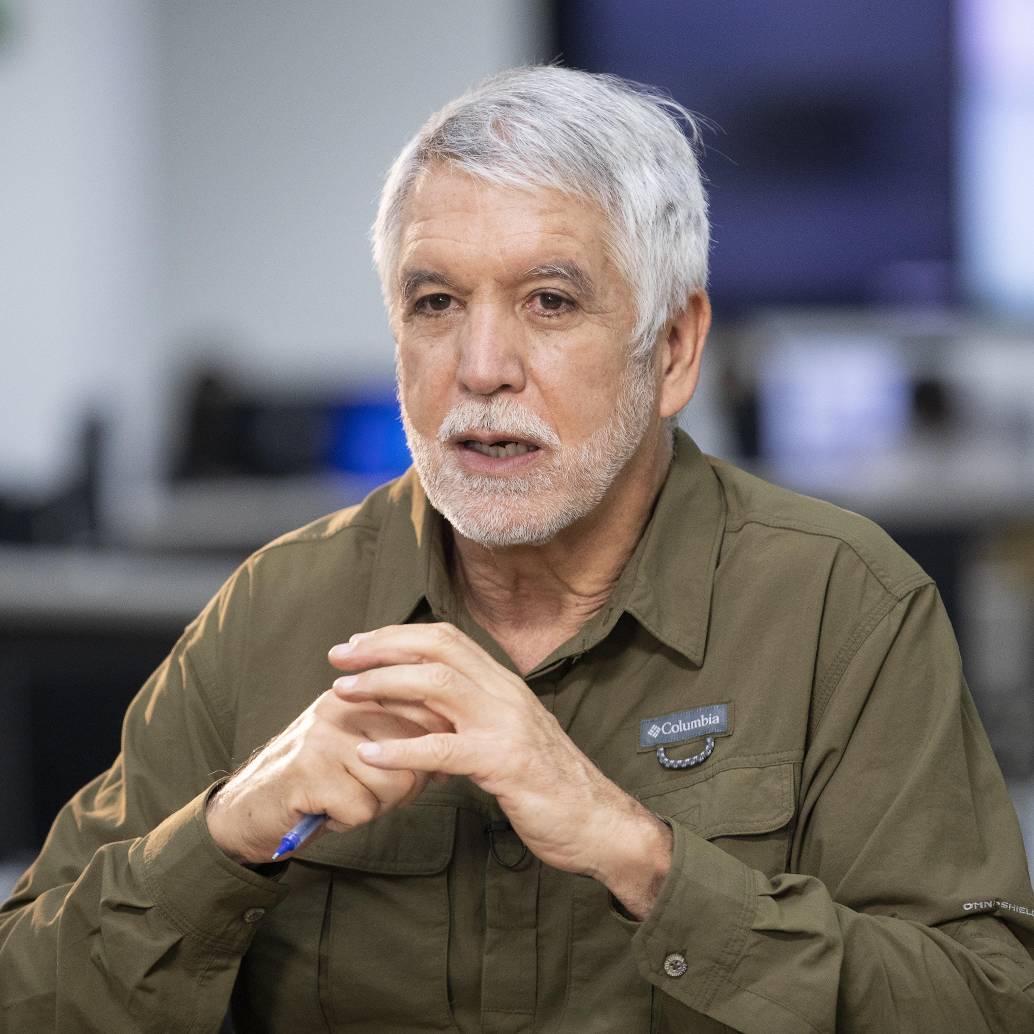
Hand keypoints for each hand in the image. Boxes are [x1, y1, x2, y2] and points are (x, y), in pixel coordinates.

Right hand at [205, 691, 448, 864]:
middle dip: (405, 785)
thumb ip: (400, 734)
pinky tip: (327, 813)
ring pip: (395, 781)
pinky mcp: (310, 771)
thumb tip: (456, 735)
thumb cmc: (315, 783)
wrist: (246, 812)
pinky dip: (349, 822)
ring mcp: (323, 736)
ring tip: (346, 802)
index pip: (422, 710)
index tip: (413, 770)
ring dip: (376, 806)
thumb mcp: (359, 748)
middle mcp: (340, 706)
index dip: (427, 749)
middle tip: (371, 795)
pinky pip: (363, 808)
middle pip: (416, 749)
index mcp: (356, 695)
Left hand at [329, 623, 671, 916]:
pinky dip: (402, 749)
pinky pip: (444, 750)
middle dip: (381, 648)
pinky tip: (371, 754)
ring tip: (342, 695)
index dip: (397, 636)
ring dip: (383, 685)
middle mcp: (505, 693)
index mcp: (503, 684)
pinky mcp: (505, 763)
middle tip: (337, 659)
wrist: (600, 823)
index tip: (358, 646)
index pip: (446, 638)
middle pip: (436, 649)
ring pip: (436, 685)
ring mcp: (506, 725)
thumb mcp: (508, 736)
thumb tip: (426, 708)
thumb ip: (473, 717)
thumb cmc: (549, 784)